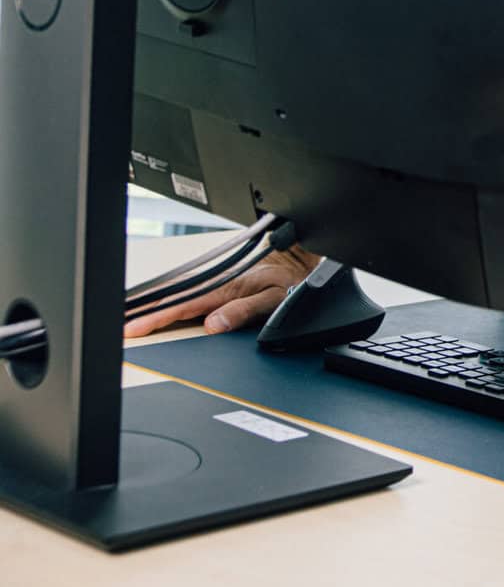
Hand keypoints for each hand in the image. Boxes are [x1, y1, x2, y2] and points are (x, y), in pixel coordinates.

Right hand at [121, 246, 320, 338]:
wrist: (306, 258)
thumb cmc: (294, 278)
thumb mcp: (277, 299)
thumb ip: (244, 312)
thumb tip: (212, 325)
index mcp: (226, 288)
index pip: (182, 306)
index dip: (154, 318)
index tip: (131, 328)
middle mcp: (216, 281)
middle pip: (170, 296)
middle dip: (141, 309)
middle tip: (115, 323)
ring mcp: (215, 278)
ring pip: (174, 289)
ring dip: (148, 300)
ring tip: (123, 312)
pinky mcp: (217, 277)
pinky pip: (184, 286)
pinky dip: (163, 292)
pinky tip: (151, 299)